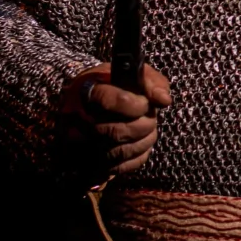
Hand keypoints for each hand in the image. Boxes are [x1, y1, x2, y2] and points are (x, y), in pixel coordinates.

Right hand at [57, 65, 171, 177]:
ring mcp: (81, 143)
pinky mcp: (90, 162)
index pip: (109, 101)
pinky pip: (120, 167)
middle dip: (144, 125)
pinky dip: (137, 155)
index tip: (145, 103)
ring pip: (120, 152)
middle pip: (117, 132)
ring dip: (144, 141)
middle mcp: (77, 118)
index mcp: (86, 90)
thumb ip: (151, 82)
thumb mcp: (132, 74)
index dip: (135, 105)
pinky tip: (138, 142)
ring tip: (147, 128)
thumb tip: (163, 100)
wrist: (89, 106)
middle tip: (150, 117)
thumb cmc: (115, 87)